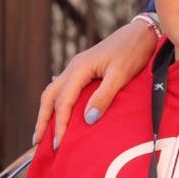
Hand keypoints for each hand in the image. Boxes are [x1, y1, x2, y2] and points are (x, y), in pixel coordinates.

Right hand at [32, 18, 155, 149]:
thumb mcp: (120, 75)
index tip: (58, 144)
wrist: (141, 33)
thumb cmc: (132, 52)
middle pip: (49, 96)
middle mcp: (73, 68)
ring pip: (54, 92)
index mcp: (79, 68)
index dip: (60, 124)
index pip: (63, 101)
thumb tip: (88, 120)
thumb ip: (104, 96)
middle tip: (37, 141)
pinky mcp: (84, 70)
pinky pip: (64, 89)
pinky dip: (58, 104)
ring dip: (47, 112)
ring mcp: (77, 68)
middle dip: (42, 119)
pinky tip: (60, 114)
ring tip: (43, 132)